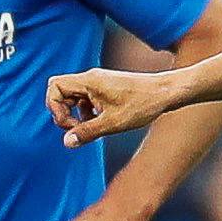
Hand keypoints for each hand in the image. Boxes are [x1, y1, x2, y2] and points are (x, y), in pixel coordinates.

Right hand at [48, 66, 188, 146]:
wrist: (166, 93)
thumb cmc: (143, 105)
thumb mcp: (113, 123)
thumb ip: (87, 132)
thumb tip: (67, 142)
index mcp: (89, 81)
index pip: (55, 87)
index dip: (55, 107)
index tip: (70, 125)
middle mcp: (91, 78)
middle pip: (61, 91)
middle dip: (63, 112)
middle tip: (76, 129)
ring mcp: (99, 83)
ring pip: (74, 97)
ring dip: (76, 114)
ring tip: (91, 128)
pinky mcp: (107, 88)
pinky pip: (87, 99)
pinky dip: (88, 112)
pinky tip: (101, 123)